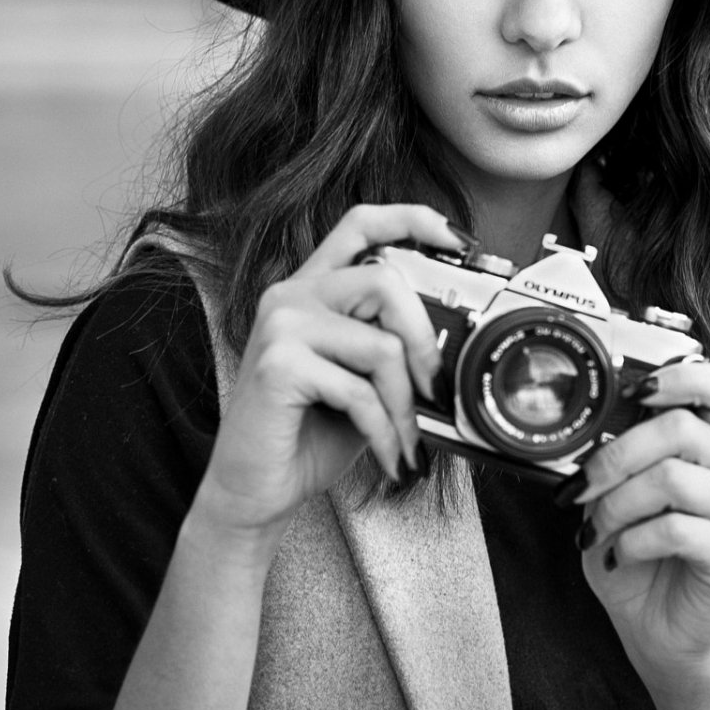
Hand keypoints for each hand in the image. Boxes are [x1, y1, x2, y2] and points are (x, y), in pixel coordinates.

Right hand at [189, 204, 462, 543]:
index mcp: (312, 289)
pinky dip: (385, 432)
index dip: (411, 219)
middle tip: (434, 388)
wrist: (254, 490)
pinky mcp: (277, 365)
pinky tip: (388, 455)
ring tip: (408, 438)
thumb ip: (389, 347)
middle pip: (385, 280)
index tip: (455, 239)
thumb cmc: (308, 434)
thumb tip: (449, 345)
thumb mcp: (360, 380)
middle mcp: (291, 295)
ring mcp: (280, 326)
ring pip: (381, 344)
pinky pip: (359, 391)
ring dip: (406, 403)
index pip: (359, 225)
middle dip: (424, 341)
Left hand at [571, 360, 709, 684]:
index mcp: (709, 443)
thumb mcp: (614, 495)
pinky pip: (674, 529)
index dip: (684, 376)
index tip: (635, 393)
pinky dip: (631, 541)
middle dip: (615, 455)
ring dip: (616, 504)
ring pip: (672, 478)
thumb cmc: (633, 554)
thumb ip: (615, 458)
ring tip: (596, 530)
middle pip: (681, 426)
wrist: (654, 628)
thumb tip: (587, 428)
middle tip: (581, 488)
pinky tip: (619, 556)